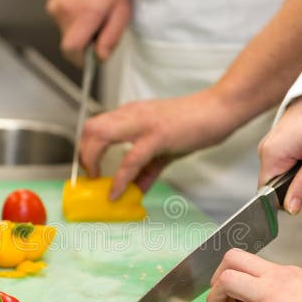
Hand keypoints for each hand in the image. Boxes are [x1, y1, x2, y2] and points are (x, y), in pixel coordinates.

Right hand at [45, 0, 130, 64]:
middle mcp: (66, 12)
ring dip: (78, 31)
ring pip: (65, 34)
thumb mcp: (121, 11)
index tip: (89, 59)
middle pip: (69, 45)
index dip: (80, 60)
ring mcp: (55, 8)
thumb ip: (111, 37)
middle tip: (96, 29)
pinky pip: (61, 23)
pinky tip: (81, 7)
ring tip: (90, 14)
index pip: (72, 49)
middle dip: (83, 44)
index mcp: (85, 14)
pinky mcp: (51, 5)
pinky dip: (72, 21)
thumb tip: (101, 58)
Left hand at [80, 89, 238, 198]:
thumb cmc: (193, 124)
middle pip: (90, 128)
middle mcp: (131, 115)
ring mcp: (143, 124)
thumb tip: (136, 190)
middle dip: (84, 154)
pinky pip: (130, 159)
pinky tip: (117, 192)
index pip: (95, 125)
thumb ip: (148, 170)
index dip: (86, 148)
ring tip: (97, 181)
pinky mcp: (157, 136)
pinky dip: (120, 178)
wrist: (217, 110)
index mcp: (131, 114)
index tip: (89, 169)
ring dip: (93, 161)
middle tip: (91, 175)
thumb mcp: (164, 150)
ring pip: (101, 136)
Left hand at [207, 249, 301, 301]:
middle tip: (223, 299)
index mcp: (285, 272)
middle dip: (218, 278)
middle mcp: (274, 278)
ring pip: (225, 281)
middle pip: (231, 259)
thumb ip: (286, 291)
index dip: (232, 273)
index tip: (234, 293)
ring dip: (215, 299)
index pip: (248, 260)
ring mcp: (269, 297)